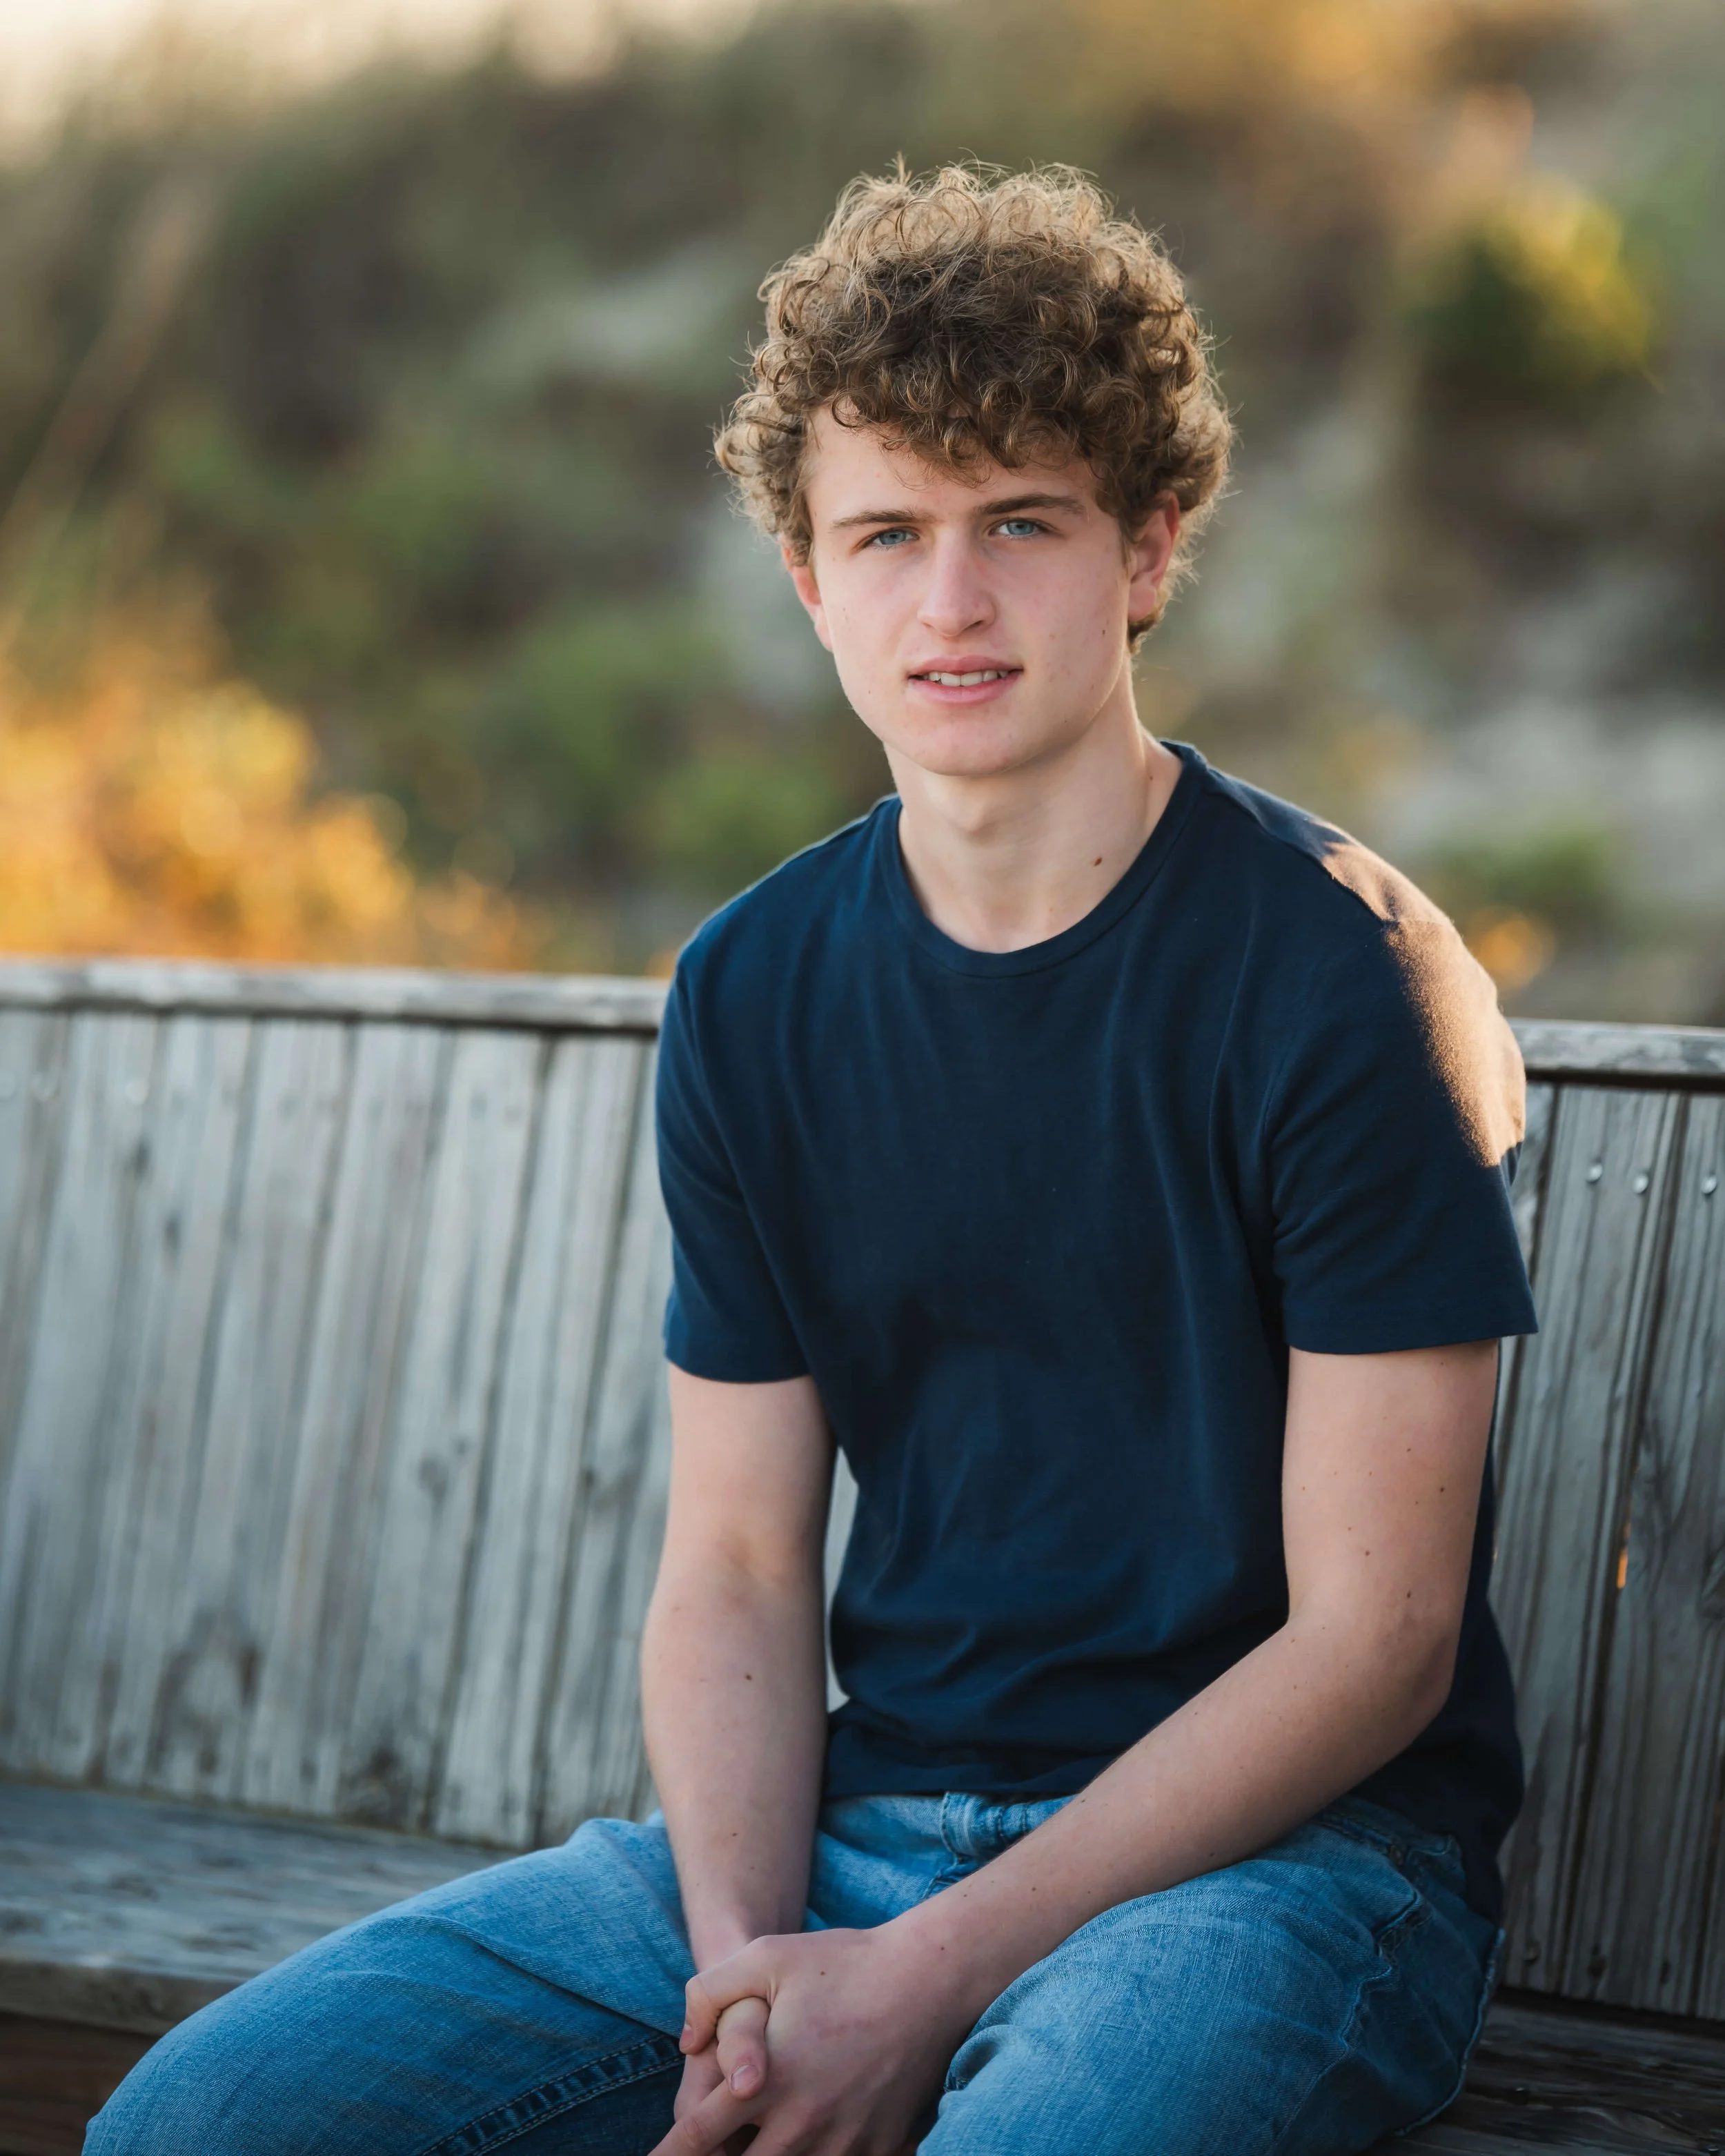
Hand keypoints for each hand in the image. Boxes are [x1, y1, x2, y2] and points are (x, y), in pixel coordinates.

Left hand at [649, 1923, 970, 2155]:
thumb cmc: (844, 1962)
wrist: (930, 1979)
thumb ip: (709, 1992)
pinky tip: (816, 2133)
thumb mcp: (767, 1955)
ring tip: (764, 2135)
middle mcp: (800, 2123)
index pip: (697, 2138)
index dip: (668, 2155)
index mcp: (764, 2081)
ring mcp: (842, 2142)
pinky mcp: (879, 2148)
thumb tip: (686, 2043)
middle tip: (719, 2140)